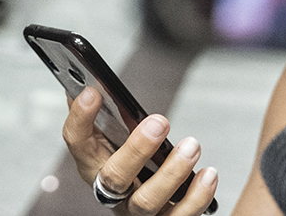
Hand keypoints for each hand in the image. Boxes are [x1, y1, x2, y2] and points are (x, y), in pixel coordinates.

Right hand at [63, 87, 218, 214]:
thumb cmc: (124, 165)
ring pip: (147, 201)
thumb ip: (98, 115)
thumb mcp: (107, 140)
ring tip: (191, 145)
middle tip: (160, 122)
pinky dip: (198, 196)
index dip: (80, 118)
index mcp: (91, 164)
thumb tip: (88, 83)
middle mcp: (110, 192)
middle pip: (114, 177)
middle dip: (137, 148)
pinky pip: (181, 215)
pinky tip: (208, 174)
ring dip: (172, 172)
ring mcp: (136, 211)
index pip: (76, 142)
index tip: (93, 93)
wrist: (142, 205)